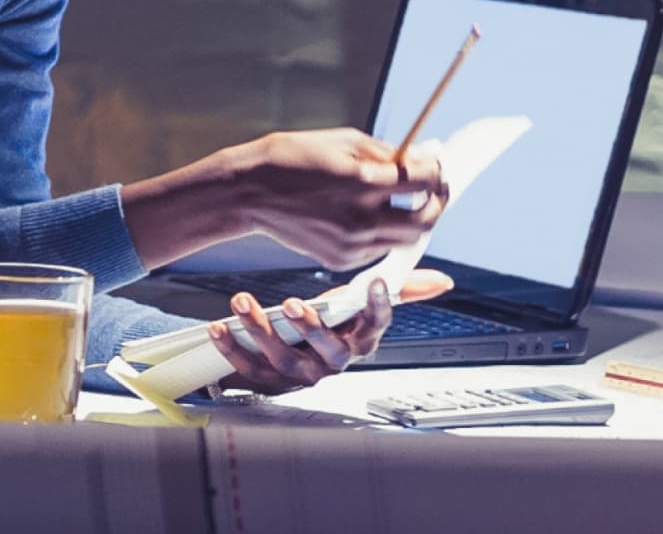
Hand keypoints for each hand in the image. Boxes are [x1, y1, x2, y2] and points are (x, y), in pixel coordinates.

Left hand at [206, 269, 454, 394]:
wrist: (290, 357)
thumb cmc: (331, 325)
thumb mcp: (362, 304)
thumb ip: (401, 289)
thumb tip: (442, 281)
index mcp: (358, 341)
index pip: (376, 325)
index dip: (380, 307)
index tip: (377, 283)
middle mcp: (332, 362)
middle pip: (325, 351)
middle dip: (309, 327)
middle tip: (293, 303)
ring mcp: (299, 374)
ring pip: (283, 359)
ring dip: (261, 331)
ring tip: (242, 303)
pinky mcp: (267, 381)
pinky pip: (249, 369)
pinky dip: (231, 349)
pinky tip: (219, 327)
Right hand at [232, 128, 446, 270]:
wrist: (249, 191)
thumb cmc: (294, 157)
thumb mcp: (344, 141)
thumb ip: (389, 152)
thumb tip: (426, 154)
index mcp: (363, 181)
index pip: (424, 181)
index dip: (437, 171)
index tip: (436, 166)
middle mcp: (361, 218)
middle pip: (426, 220)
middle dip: (436, 202)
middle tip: (434, 188)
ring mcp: (351, 244)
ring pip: (406, 240)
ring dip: (413, 220)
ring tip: (402, 199)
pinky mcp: (340, 260)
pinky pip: (378, 248)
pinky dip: (384, 232)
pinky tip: (369, 212)